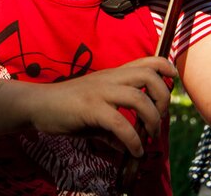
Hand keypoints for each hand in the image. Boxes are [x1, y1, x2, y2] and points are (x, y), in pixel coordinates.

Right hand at [29, 56, 176, 156]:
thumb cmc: (67, 108)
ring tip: (150, 136)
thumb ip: (115, 127)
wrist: (37, 104)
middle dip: (163, 97)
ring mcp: (100, 91)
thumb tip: (130, 147)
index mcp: (113, 75)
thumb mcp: (96, 112)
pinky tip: (134, 150)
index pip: (146, 60)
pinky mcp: (90, 108)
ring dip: (152, 119)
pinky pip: (119, 123)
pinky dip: (132, 139)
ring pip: (139, 98)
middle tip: (160, 117)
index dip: (165, 67)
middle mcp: (110, 78)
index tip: (173, 80)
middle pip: (149, 75)